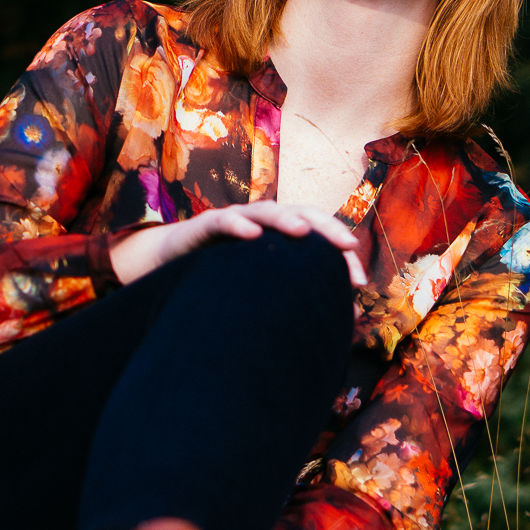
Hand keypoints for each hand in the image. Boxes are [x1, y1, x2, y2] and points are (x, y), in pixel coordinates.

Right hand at [107, 200, 368, 288]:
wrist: (170, 268)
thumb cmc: (223, 280)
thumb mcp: (267, 290)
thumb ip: (303, 297)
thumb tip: (357, 317)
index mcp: (280, 239)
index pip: (318, 237)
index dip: (339, 254)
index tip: (359, 281)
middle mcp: (261, 225)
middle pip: (300, 215)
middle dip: (325, 227)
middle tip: (347, 246)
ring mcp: (234, 222)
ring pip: (265, 212)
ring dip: (285, 220)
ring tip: (304, 232)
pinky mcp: (205, 226)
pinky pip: (223, 220)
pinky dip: (239, 225)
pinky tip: (252, 235)